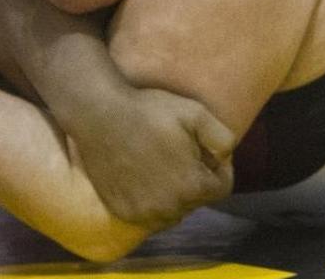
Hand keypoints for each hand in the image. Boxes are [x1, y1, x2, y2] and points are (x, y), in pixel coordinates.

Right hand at [77, 87, 234, 228]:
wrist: (99, 115)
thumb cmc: (150, 111)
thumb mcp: (196, 113)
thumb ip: (223, 138)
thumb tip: (225, 158)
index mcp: (192, 187)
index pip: (222, 188)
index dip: (220, 168)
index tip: (207, 152)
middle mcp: (170, 209)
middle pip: (197, 199)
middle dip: (197, 179)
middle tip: (183, 155)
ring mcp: (143, 214)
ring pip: (173, 210)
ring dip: (175, 193)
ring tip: (164, 166)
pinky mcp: (122, 212)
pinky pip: (149, 214)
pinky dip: (151, 200)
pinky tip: (144, 176)